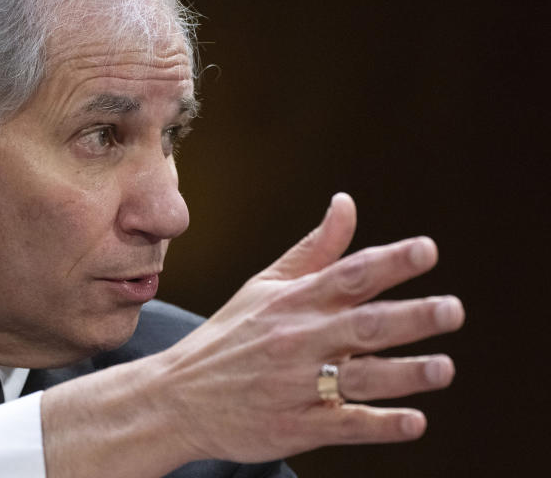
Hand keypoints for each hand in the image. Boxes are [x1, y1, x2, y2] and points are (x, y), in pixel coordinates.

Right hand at [161, 193, 464, 463]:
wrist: (177, 397)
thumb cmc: (228, 338)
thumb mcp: (264, 286)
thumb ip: (314, 250)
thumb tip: (347, 203)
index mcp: (292, 302)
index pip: (347, 275)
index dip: (389, 262)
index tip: (426, 250)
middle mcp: (297, 340)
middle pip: (361, 325)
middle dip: (410, 317)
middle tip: (452, 310)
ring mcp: (295, 384)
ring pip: (358, 378)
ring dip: (403, 374)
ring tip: (443, 368)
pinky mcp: (295, 426)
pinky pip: (344, 426)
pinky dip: (379, 425)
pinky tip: (413, 422)